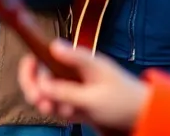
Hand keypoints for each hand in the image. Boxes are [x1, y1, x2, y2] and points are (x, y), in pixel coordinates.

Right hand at [17, 39, 148, 130]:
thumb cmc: (122, 100)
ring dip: (47, 103)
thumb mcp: (94, 97)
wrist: (141, 114)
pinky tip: (72, 115)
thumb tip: (42, 77)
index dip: (31, 63)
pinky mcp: (73, 101)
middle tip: (41, 103)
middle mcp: (71, 71)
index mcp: (76, 61)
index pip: (44, 54)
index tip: (28, 76)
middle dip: (35, 89)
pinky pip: (56, 105)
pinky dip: (59, 111)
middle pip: (39, 75)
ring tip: (64, 112)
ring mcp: (71, 86)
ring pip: (45, 92)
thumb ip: (66, 90)